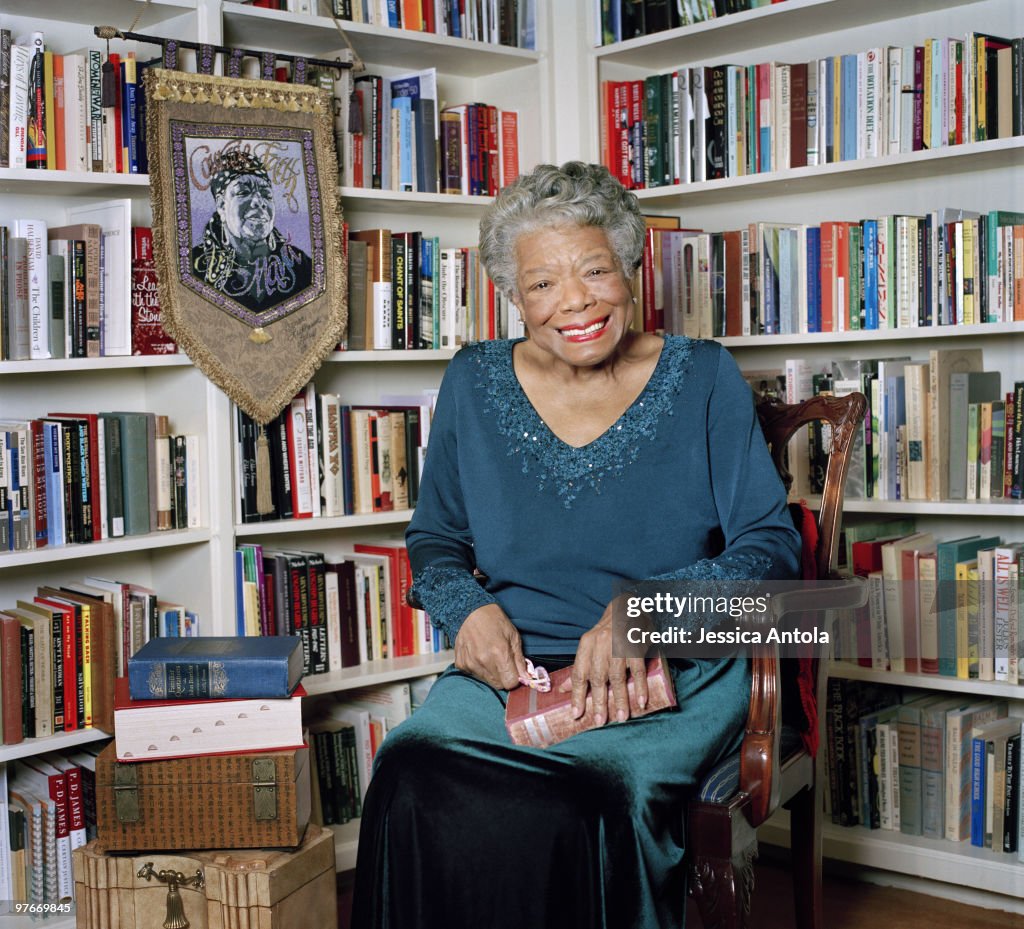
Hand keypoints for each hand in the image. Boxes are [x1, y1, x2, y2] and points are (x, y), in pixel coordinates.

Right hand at [454, 603, 526, 689]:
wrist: (470, 611)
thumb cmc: (494, 620)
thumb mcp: (513, 636)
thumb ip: (520, 660)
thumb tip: (527, 677)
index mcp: (500, 654)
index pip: (510, 683)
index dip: (515, 679)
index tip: (514, 672)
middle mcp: (484, 661)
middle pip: (498, 685)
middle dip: (504, 677)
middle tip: (503, 663)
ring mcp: (471, 663)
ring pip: (486, 681)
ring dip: (491, 673)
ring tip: (490, 656)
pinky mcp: (461, 664)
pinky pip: (474, 675)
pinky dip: (479, 669)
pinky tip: (479, 655)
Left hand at [559, 600, 648, 726]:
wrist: (629, 607)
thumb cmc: (608, 631)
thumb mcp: (590, 645)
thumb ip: (580, 667)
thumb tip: (562, 690)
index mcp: (586, 644)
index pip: (579, 673)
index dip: (576, 695)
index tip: (576, 714)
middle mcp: (600, 645)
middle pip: (597, 678)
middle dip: (598, 702)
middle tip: (599, 721)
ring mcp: (619, 646)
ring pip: (617, 676)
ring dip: (619, 699)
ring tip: (620, 717)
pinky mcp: (636, 646)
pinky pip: (637, 670)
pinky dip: (639, 687)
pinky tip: (640, 702)